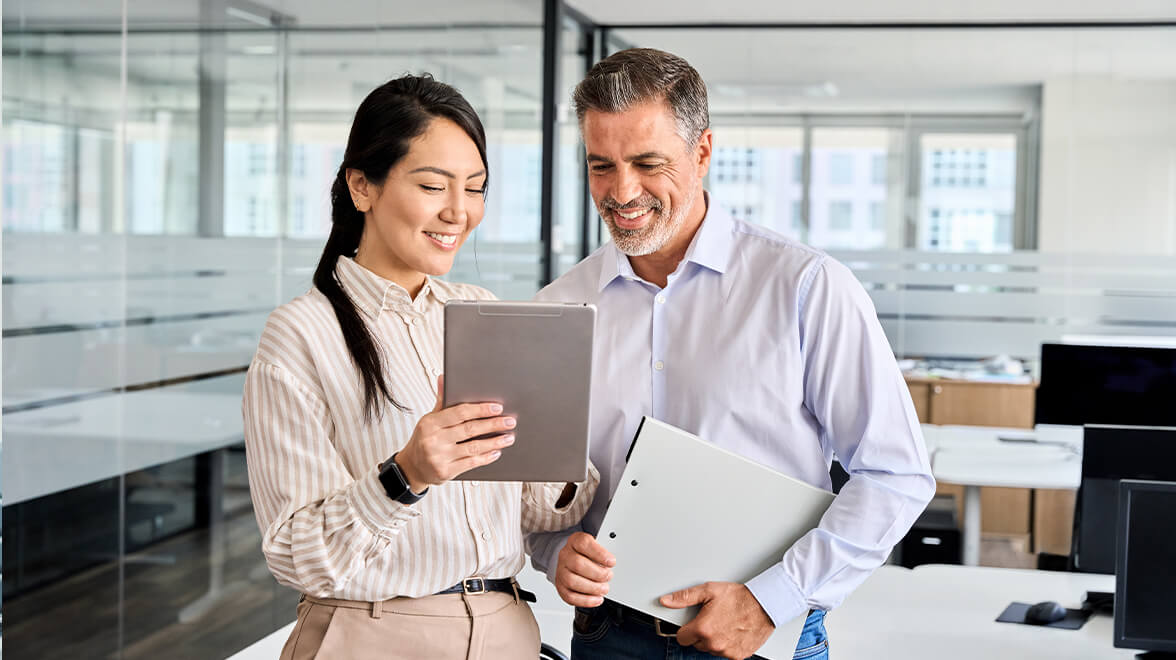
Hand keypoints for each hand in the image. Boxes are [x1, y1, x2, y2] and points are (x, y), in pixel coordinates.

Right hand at [395, 375, 515, 490]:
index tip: (498, 408)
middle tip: (510, 421)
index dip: (481, 409)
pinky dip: (486, 457)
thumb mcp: (429, 419)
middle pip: (470, 429)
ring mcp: (439, 457)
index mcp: (430, 423)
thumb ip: (442, 401)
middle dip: (493, 424)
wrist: (412, 468)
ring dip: (494, 442)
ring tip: (509, 437)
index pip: (460, 412)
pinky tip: (497, 452)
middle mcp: (434, 440)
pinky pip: (471, 463)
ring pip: (473, 447)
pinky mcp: (446, 472)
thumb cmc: (424, 439)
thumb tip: (444, 378)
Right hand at [554, 531, 615, 606]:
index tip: (611, 561)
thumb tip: (612, 563)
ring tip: (604, 588)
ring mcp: (561, 571)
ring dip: (592, 588)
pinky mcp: (561, 587)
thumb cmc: (587, 554)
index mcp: (575, 541)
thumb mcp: (596, 546)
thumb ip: (604, 553)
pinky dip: (586, 600)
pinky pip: (570, 596)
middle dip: (597, 573)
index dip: (599, 553)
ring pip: (572, 581)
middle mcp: (565, 555)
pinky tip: (597, 598)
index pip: (584, 544)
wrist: (572, 560)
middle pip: (578, 564)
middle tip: (609, 576)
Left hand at [659, 582, 774, 659]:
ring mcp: (726, 651)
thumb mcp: (709, 590)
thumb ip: (685, 597)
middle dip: (701, 633)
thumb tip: (667, 601)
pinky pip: (725, 653)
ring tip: (724, 623)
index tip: (692, 623)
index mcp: (703, 628)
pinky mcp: (738, 656)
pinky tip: (732, 631)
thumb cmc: (739, 597)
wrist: (764, 604)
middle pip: (696, 644)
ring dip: (714, 640)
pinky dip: (727, 644)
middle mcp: (714, 643)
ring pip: (710, 649)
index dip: (686, 629)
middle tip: (712, 619)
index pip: (681, 638)